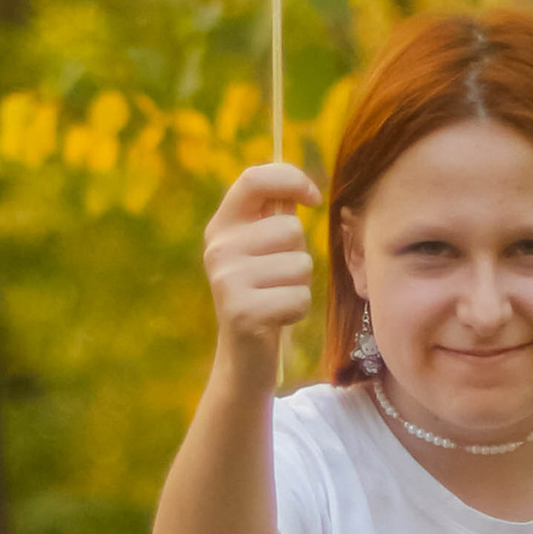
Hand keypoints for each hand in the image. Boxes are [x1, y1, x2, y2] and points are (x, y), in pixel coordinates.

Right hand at [204, 162, 320, 364]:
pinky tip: (277, 319)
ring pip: (301, 264)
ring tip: (276, 297)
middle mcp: (218, 248)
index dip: (290, 179)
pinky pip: (299, 297)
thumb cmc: (264, 292)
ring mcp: (227, 280)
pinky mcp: (242, 312)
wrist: (243, 355)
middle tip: (276, 277)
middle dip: (299, 253)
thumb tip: (299, 183)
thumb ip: (275, 213)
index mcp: (222, 226)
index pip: (254, 179)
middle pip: (290, 228)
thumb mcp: (262, 248)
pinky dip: (298, 310)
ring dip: (300, 285)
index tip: (314, 198)